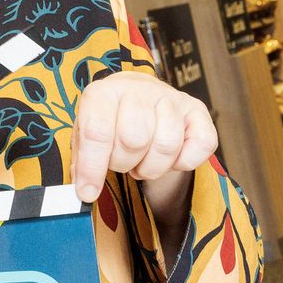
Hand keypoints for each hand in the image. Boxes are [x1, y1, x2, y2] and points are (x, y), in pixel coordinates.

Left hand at [71, 71, 216, 203]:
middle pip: (133, 141)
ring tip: (141, 159)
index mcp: (104, 92)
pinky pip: (200, 145)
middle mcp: (139, 89)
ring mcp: (171, 97)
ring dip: (151, 167)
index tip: (88, 192)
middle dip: (124, 164)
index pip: (98, 133)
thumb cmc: (109, 120)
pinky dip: (184, 163)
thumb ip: (82, 161)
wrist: (137, 97)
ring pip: (165, 146)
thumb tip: (84, 192)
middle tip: (121, 161)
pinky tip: (168, 157)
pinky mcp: (197, 109)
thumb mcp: (85, 134)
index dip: (92, 168)